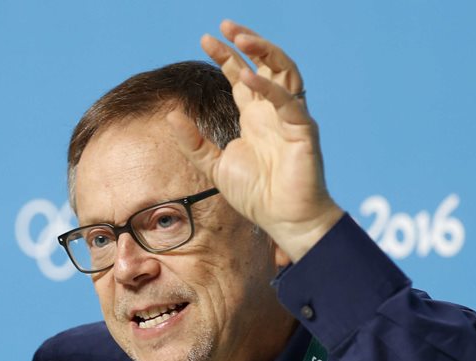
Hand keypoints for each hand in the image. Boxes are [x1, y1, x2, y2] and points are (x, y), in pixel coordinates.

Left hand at [168, 20, 342, 261]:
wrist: (283, 220)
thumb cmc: (255, 194)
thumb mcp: (214, 166)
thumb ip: (194, 142)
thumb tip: (171, 115)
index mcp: (255, 116)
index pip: (241, 75)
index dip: (226, 55)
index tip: (206, 39)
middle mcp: (274, 110)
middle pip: (265, 64)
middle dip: (247, 42)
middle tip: (225, 26)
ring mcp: (291, 117)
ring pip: (284, 71)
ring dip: (264, 52)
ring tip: (241, 39)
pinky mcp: (304, 130)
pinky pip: (288, 102)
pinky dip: (269, 88)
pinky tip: (247, 77)